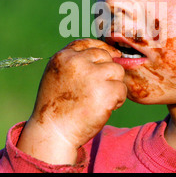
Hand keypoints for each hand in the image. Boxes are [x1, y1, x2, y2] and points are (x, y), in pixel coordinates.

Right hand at [17, 39, 125, 164]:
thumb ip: (74, 62)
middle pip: (106, 56)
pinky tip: (104, 108)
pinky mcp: (105, 92)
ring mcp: (92, 76)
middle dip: (107, 72)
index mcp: (63, 57)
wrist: (53, 133)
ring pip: (117, 71)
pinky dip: (117, 100)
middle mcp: (77, 63)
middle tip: (97, 90)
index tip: (110, 56)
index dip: (101, 49)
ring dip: (113, 85)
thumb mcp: (56, 76)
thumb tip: (103, 52)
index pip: (88, 43)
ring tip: (99, 100)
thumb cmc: (55, 107)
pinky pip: (122, 89)